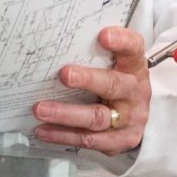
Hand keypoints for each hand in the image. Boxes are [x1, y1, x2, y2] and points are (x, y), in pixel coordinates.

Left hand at [33, 25, 151, 155]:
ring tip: (41, 109)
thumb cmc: (115, 83)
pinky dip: (63, 135)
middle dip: (87, 80)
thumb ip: (93, 54)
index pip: (133, 50)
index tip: (104, 35)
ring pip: (97, 118)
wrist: (135, 117)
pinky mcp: (120, 141)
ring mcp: (129, 120)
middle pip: (113, 85)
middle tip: (64, 74)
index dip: (121, 42)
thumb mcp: (113, 66)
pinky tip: (43, 130)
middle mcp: (135, 93)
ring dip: (66, 114)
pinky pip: (89, 140)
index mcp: (134, 68)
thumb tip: (54, 43)